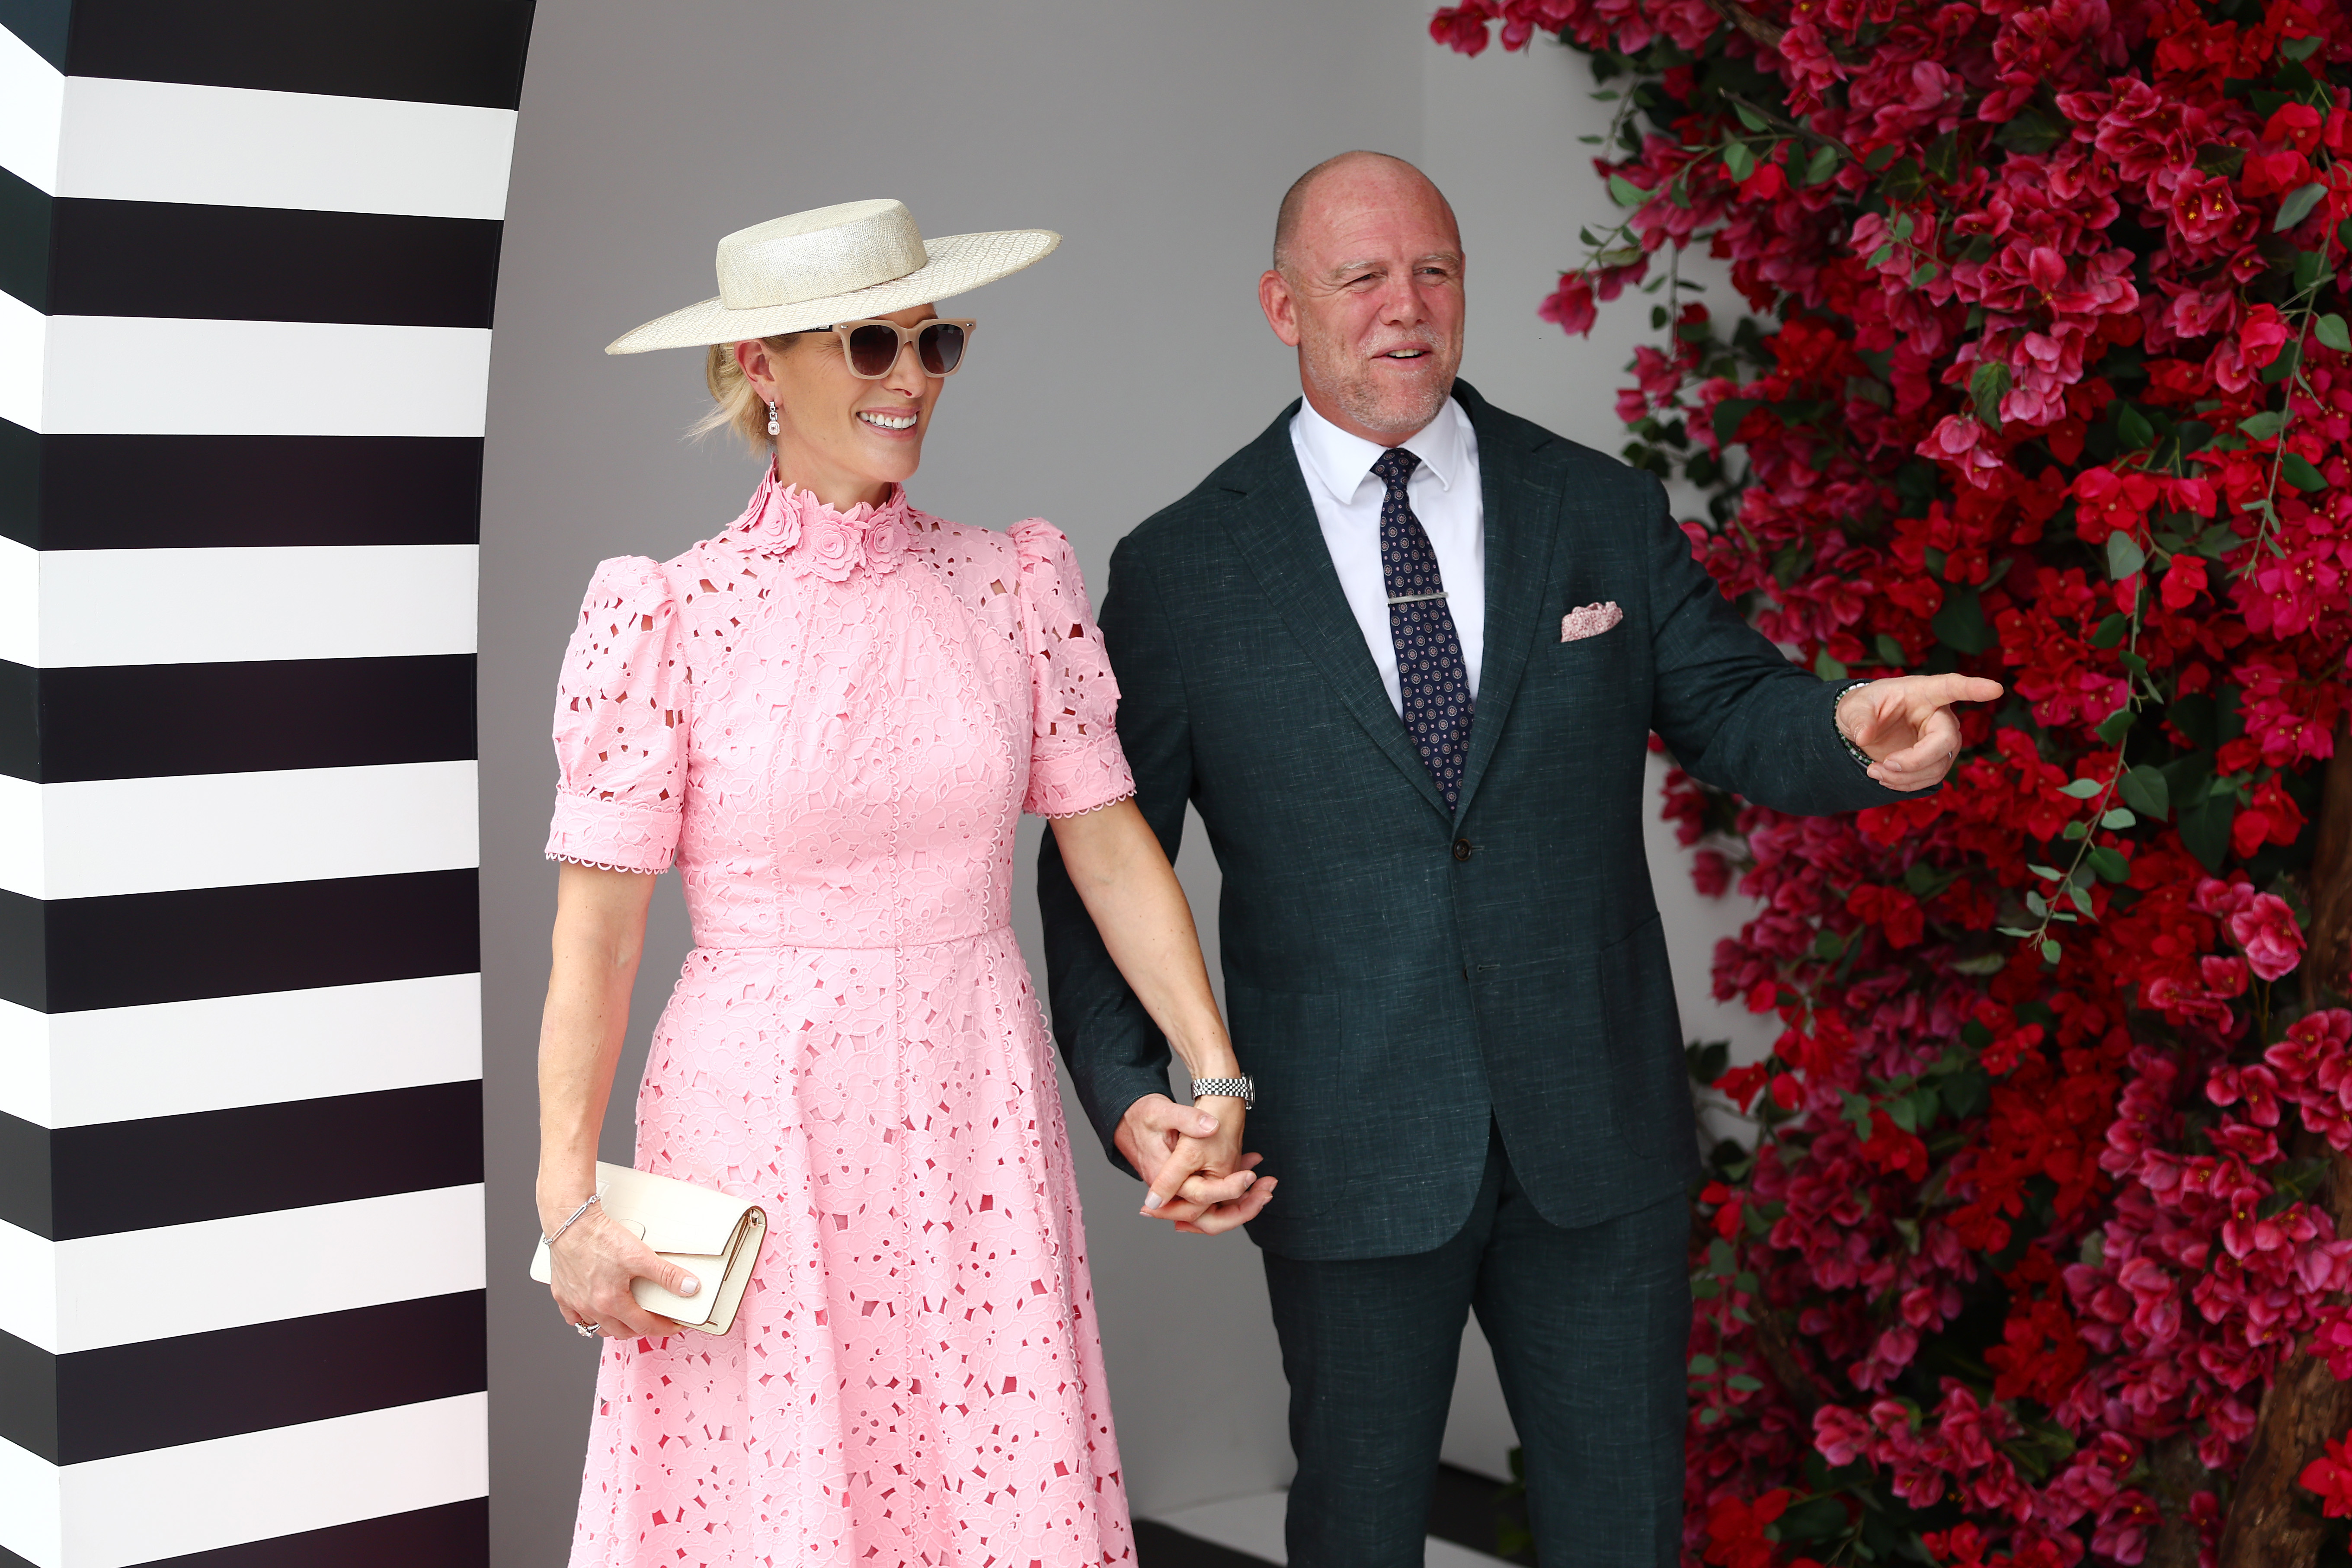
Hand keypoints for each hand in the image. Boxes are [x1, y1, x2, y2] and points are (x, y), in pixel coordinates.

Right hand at [543, 1201, 695, 1339]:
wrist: (571, 1223)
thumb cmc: (600, 1238)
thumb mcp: (640, 1256)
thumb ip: (667, 1275)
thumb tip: (689, 1287)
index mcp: (612, 1302)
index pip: (643, 1326)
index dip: (662, 1328)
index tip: (672, 1326)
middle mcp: (591, 1307)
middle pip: (621, 1331)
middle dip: (641, 1329)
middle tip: (654, 1320)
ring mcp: (574, 1302)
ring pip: (597, 1328)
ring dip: (615, 1327)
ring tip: (628, 1318)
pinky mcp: (561, 1294)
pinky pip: (573, 1318)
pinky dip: (586, 1320)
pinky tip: (595, 1313)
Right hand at [1114, 1093, 1276, 1236]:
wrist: (1130, 1116)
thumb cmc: (1144, 1115)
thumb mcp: (1163, 1111)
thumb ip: (1187, 1120)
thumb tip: (1210, 1127)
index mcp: (1162, 1177)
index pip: (1200, 1197)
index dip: (1229, 1189)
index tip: (1251, 1175)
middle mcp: (1170, 1192)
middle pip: (1208, 1220)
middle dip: (1242, 1209)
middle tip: (1267, 1193)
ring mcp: (1177, 1191)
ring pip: (1213, 1210)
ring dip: (1241, 1199)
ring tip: (1266, 1184)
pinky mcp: (1186, 1184)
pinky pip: (1211, 1196)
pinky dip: (1232, 1186)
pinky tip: (1250, 1167)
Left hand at [1837, 673, 2004, 792]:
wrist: (1862, 728)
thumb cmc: (1864, 708)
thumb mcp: (1852, 708)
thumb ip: (1858, 719)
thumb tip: (1864, 737)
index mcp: (1923, 692)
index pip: (1952, 687)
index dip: (1974, 689)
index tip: (1996, 689)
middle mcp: (1939, 716)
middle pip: (1946, 741)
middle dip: (1915, 760)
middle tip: (1884, 764)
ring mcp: (1941, 741)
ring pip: (1938, 766)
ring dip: (1904, 777)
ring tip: (1874, 771)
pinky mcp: (1936, 761)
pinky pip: (1930, 779)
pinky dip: (1905, 784)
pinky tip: (1884, 778)